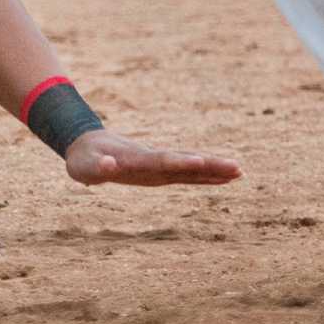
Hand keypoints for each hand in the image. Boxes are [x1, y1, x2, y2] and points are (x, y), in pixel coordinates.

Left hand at [63, 129, 242, 187]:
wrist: (86, 145)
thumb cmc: (83, 160)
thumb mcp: (84, 167)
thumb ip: (97, 167)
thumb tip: (110, 165)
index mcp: (135, 160)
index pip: (161, 161)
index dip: (180, 162)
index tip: (199, 160)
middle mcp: (152, 160)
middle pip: (185, 162)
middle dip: (209, 165)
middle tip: (236, 168)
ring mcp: (159, 165)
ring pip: (190, 166)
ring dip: (213, 169)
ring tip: (239, 171)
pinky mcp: (161, 171)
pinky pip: (187, 174)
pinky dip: (205, 176)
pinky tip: (224, 179)